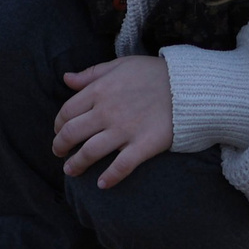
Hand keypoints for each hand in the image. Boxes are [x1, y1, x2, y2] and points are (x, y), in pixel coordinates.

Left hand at [54, 55, 172, 187]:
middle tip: (60, 154)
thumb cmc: (155, 73)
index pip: (67, 112)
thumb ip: (92, 73)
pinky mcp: (144, 145)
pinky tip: (102, 184)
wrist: (189, 85)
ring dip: (76, 164)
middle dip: (60, 147)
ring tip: (71, 171)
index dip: (58, 125)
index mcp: (99, 91)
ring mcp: (125, 130)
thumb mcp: (121, 64)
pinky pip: (122, 166)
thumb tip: (66, 78)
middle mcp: (107, 112)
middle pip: (72, 133)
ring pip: (90, 152)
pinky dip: (110, 177)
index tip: (59, 132)